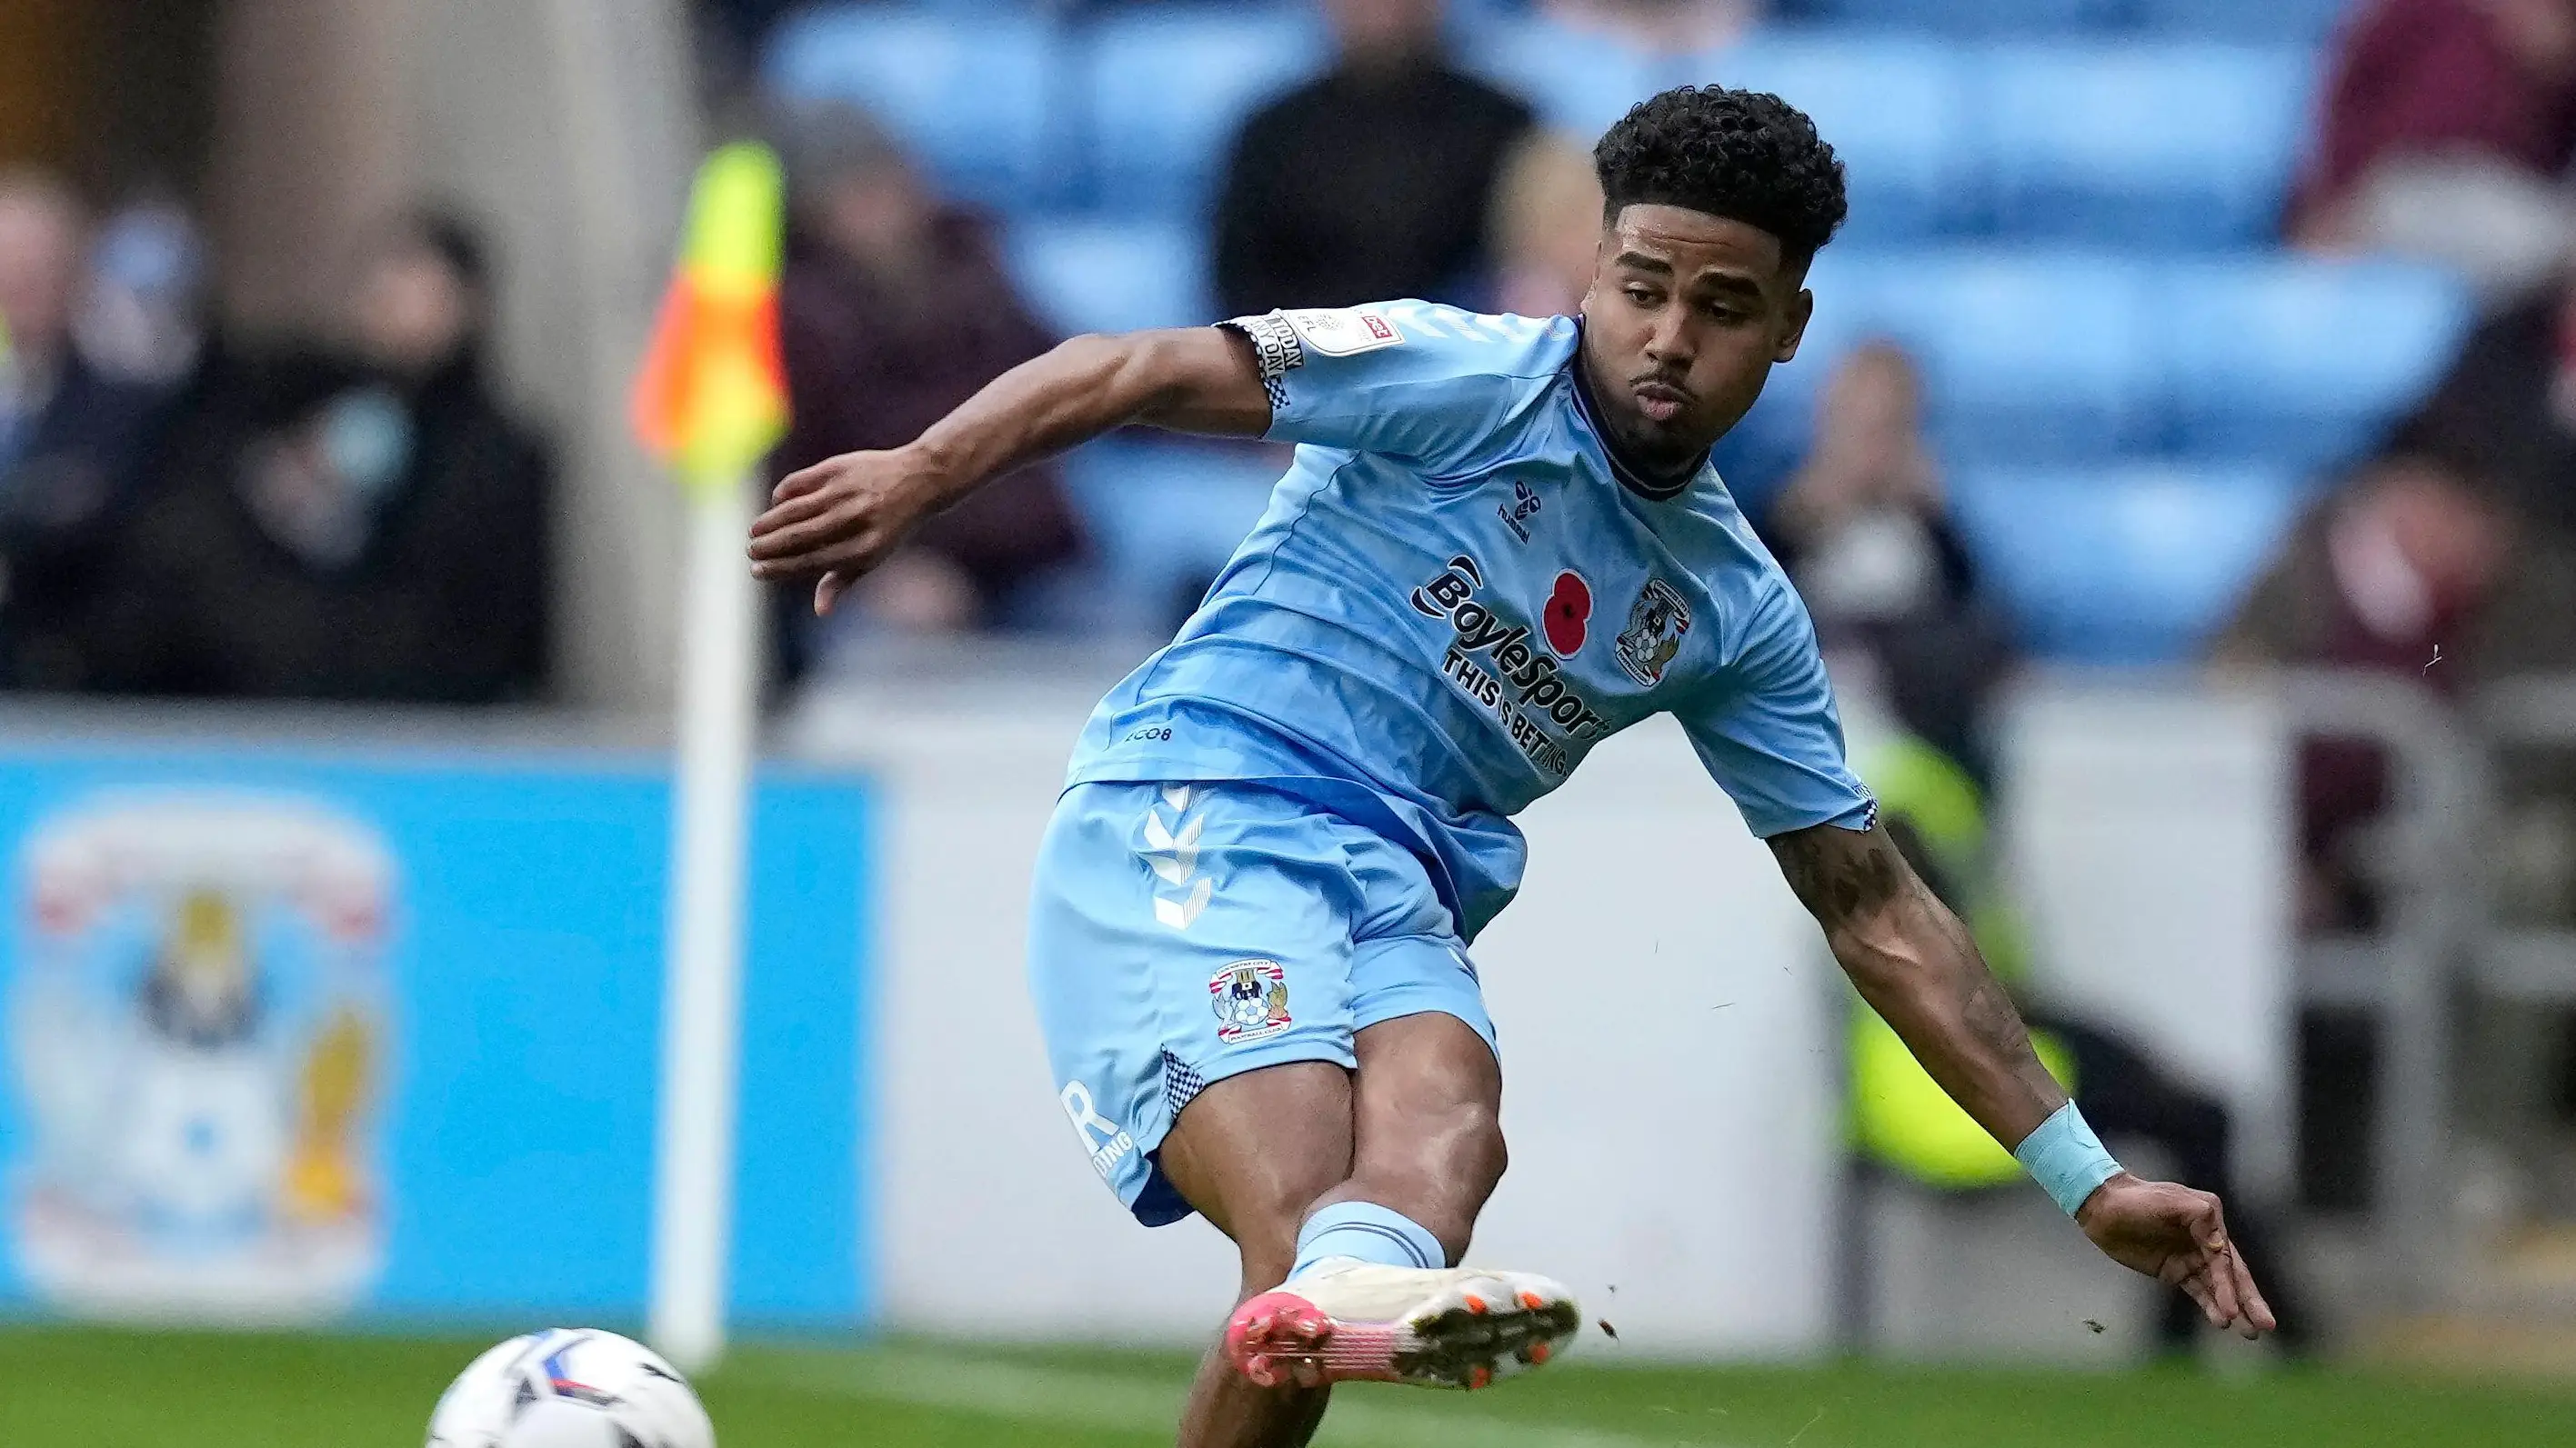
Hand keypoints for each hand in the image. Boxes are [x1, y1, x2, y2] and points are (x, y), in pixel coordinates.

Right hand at [746, 448, 950, 614]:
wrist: (920, 480)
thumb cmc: (890, 526)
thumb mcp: (873, 556)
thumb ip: (842, 581)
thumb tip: (820, 611)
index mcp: (864, 548)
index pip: (811, 562)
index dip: (780, 567)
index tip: (757, 570)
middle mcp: (854, 520)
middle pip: (799, 536)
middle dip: (769, 546)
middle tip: (751, 551)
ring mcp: (845, 492)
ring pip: (795, 509)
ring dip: (769, 522)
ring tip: (755, 532)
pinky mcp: (838, 468)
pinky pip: (799, 484)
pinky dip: (783, 495)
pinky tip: (776, 505)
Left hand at [2075, 1173, 2276, 1339]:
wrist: (2102, 1208)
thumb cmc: (2135, 1200)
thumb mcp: (2168, 1201)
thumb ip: (2196, 1216)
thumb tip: (2218, 1241)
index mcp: (2209, 1218)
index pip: (2225, 1257)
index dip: (2231, 1286)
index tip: (2231, 1309)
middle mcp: (2206, 1238)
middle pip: (2232, 1274)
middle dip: (2249, 1301)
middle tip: (2267, 1326)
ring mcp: (2191, 1256)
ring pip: (2218, 1287)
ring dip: (2234, 1309)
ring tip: (2251, 1333)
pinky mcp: (2176, 1270)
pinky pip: (2199, 1291)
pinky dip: (2211, 1307)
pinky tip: (2222, 1322)